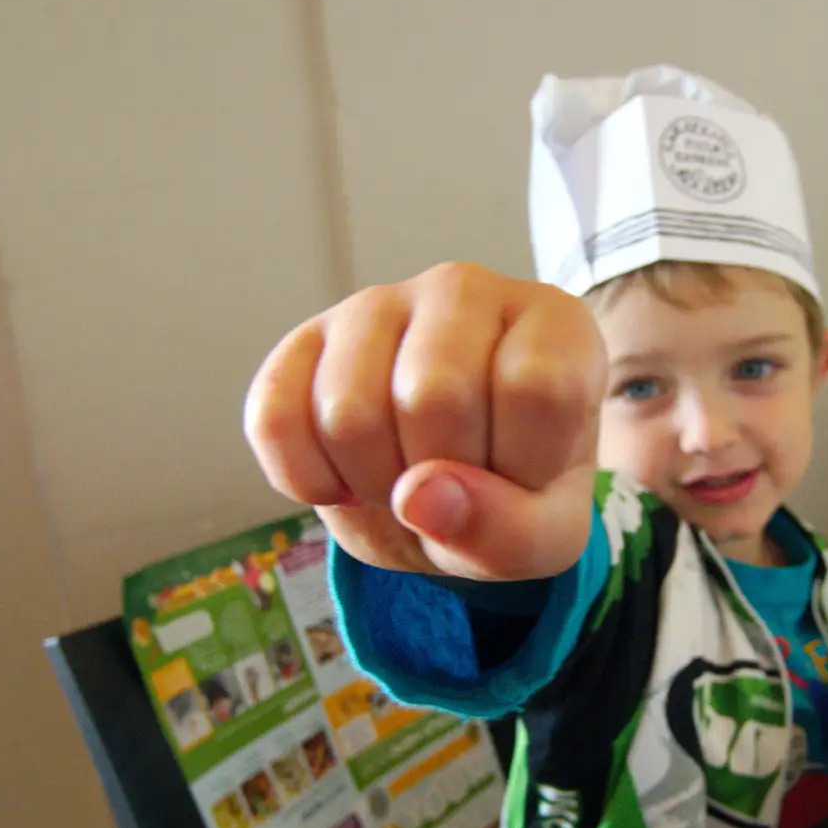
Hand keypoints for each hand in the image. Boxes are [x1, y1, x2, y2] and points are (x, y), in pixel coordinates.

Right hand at [244, 262, 605, 580]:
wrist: (445, 490)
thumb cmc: (512, 491)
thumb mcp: (542, 537)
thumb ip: (509, 531)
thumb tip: (421, 495)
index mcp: (553, 325)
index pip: (535, 388)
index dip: (520, 461)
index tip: (520, 472)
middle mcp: (467, 291)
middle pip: (434, 397)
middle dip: (437, 477)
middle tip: (452, 483)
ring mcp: (379, 304)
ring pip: (348, 411)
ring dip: (371, 483)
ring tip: (402, 477)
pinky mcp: (306, 338)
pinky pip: (274, 417)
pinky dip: (303, 478)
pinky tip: (340, 478)